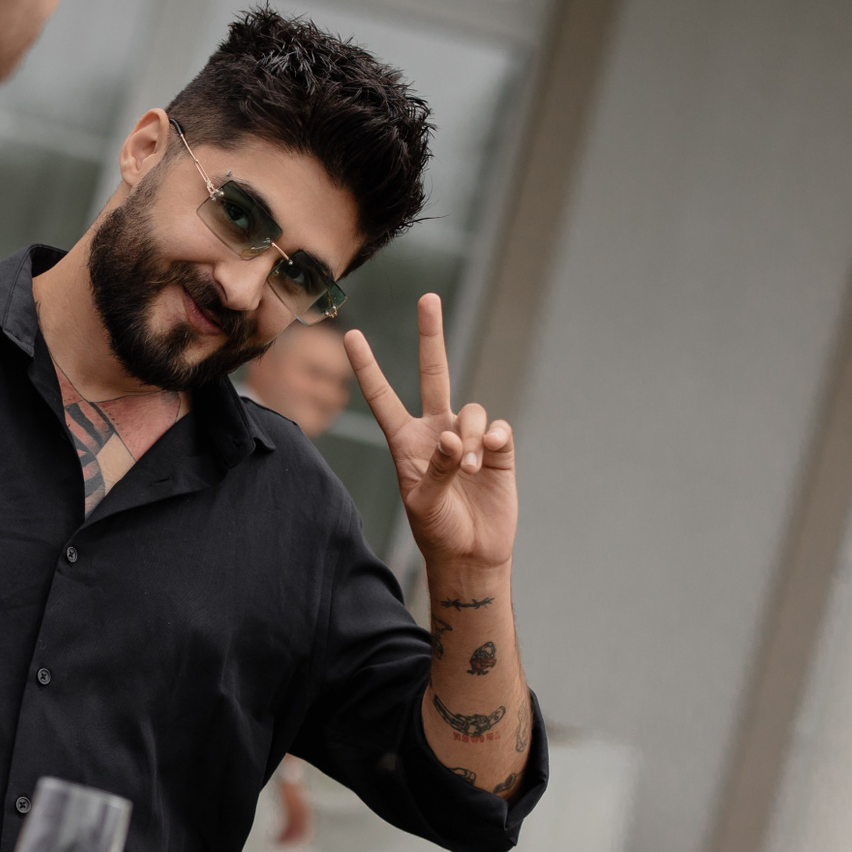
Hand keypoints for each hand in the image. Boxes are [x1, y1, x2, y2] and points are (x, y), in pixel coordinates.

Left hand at [345, 294, 515, 568]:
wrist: (471, 553)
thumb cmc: (438, 530)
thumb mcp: (424, 503)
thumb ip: (435, 468)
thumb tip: (454, 435)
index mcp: (406, 442)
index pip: (383, 398)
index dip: (368, 368)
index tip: (353, 336)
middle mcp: (437, 430)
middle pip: (434, 373)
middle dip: (431, 336)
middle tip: (427, 298)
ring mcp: (469, 436)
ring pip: (473, 410)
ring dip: (472, 435)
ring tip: (469, 467)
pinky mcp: (498, 448)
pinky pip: (498, 428)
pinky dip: (494, 439)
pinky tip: (489, 457)